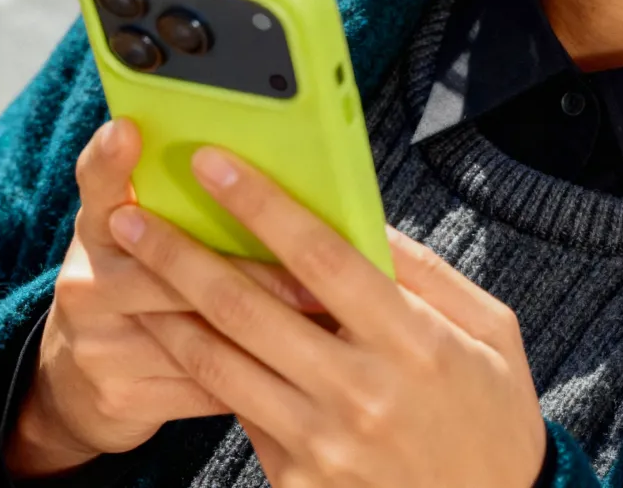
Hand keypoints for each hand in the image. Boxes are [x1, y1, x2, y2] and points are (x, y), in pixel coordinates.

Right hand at [5, 119, 321, 478]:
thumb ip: (178, 203)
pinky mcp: (121, 398)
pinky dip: (257, 371)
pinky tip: (300, 363)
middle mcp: (87, 282)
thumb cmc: (137, 282)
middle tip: (318, 271)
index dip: (110, 160)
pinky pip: (202, 383)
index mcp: (97, 227)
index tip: (128, 130)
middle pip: (175, 268)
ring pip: (198, 332)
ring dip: (270, 326)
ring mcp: (99, 346)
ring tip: (328, 315)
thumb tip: (263, 164)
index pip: (98, 184)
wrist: (74, 382)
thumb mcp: (142, 236)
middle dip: (258, 271)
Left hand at [109, 146, 547, 487]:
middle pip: (249, 309)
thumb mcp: (488, 328)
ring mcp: (322, 441)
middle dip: (182, 254)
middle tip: (132, 216)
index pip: (320, 257)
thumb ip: (427, 272)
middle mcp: (359, 390)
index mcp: (412, 339)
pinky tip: (172, 329)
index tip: (216, 165)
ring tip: (128, 268)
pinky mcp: (297, 478)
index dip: (263, 206)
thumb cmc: (493, 412)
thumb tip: (363, 220)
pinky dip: (201, 364)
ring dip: (168, 310)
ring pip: (224, 362)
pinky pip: (240, 408)